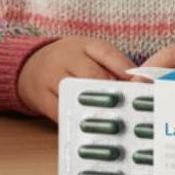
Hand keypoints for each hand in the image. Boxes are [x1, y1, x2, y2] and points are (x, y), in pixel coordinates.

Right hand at [17, 37, 134, 121]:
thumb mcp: (89, 55)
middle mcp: (66, 57)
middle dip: (115, 94)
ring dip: (98, 109)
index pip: (108, 54)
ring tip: (117, 123)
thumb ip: (113, 68)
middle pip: (94, 75)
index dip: (127, 71)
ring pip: (78, 93)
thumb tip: (142, 88)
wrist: (29, 65)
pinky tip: (93, 130)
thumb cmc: (70, 63)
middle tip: (133, 111)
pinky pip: (63, 111)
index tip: (144, 87)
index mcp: (83, 45)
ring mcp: (51, 76)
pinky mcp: (41, 96)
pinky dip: (78, 120)